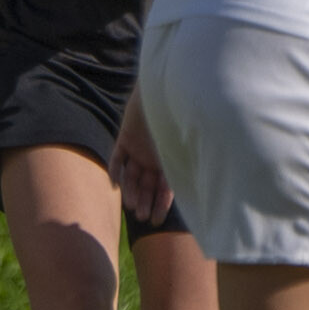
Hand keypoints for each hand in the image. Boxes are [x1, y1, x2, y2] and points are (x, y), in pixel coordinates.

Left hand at [110, 88, 172, 224]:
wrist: (165, 88)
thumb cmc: (181, 119)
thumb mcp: (184, 148)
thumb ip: (184, 169)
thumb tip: (194, 194)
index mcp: (169, 161)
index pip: (164, 188)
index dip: (160, 205)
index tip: (156, 221)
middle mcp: (153, 157)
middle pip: (146, 185)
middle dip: (144, 201)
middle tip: (141, 216)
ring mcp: (138, 148)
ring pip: (131, 176)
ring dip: (131, 191)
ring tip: (131, 205)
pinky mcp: (125, 138)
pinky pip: (117, 158)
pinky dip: (114, 170)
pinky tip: (114, 184)